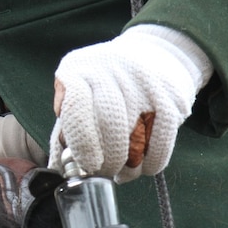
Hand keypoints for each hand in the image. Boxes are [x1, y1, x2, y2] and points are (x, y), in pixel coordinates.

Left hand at [49, 25, 211, 181]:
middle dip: (108, 159)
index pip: (77, 107)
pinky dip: (153, 160)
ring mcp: (143, 81)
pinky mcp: (169, 94)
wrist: (154, 54)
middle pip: (110, 124)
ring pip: (137, 134)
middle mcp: (110, 70)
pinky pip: (162, 137)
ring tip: (124, 173)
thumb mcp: (79, 96)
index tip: (88, 165)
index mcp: (78, 71)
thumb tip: (58, 168)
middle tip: (105, 172)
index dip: (82, 143)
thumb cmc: (106, 86)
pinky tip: (144, 167)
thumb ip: (66, 130)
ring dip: (130, 165)